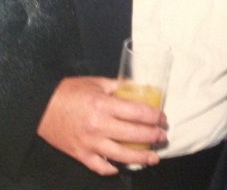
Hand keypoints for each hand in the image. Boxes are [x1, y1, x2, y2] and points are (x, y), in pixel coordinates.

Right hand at [37, 76, 167, 174]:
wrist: (40, 107)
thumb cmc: (68, 92)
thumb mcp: (96, 83)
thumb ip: (119, 86)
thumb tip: (138, 86)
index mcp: (104, 105)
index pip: (138, 113)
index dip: (154, 116)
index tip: (162, 118)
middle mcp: (99, 126)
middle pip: (134, 135)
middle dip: (153, 136)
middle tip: (163, 136)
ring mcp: (89, 143)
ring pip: (121, 155)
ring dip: (141, 158)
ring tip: (153, 158)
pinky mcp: (80, 154)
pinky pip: (100, 166)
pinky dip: (112, 168)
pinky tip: (122, 166)